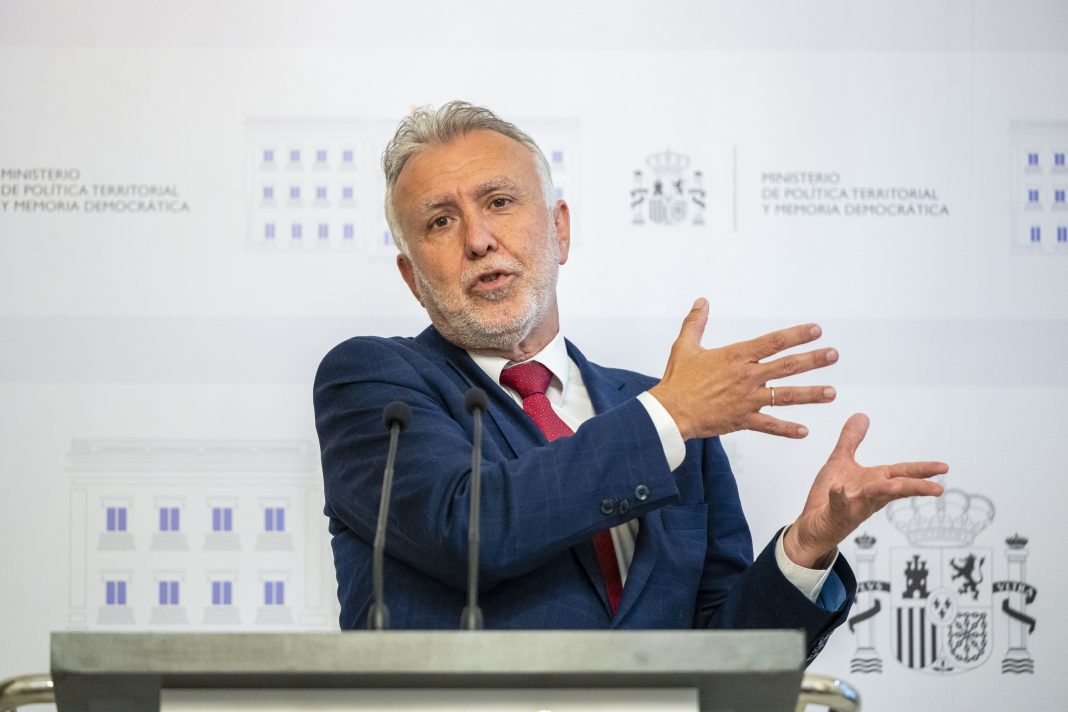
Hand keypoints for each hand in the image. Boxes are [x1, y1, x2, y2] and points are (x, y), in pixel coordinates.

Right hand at [648, 297, 837, 439]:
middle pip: (787, 367)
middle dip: (813, 360)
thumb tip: (702, 302)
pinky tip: (804, 431)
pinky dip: (787, 429)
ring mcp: (747, 400)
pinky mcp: (742, 420)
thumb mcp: (684, 346)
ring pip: (785, 396)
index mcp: (736, 357)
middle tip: (833, 355)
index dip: (797, 335)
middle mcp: (747, 377)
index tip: (816, 330)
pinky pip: (770, 426)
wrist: (670, 412)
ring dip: (811, 394)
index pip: (773, 342)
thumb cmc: (676, 379)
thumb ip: (696, 322)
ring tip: (831, 392)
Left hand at [784, 413, 947, 567]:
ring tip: (897, 487)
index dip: (922, 470)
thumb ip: (851, 439)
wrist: (811, 523)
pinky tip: (838, 489)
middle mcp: (870, 495)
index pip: (902, 473)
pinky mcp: (836, 513)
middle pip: (897, 488)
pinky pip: (839, 504)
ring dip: (885, 491)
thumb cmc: (828, 496)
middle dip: (917, 487)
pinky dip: (839, 497)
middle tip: (938, 489)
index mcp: (874, 481)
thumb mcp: (841, 461)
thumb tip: (862, 416)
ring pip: (873, 497)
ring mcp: (855, 505)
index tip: (944, 467)